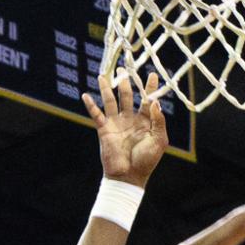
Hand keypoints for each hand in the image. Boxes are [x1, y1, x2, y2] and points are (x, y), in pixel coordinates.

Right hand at [83, 71, 168, 185]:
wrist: (129, 175)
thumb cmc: (147, 160)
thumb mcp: (159, 140)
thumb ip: (158, 121)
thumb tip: (155, 102)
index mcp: (145, 121)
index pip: (147, 100)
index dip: (149, 87)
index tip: (151, 74)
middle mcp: (130, 119)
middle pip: (127, 96)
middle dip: (125, 82)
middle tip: (124, 68)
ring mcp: (116, 123)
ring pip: (110, 101)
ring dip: (106, 88)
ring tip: (103, 75)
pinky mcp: (104, 129)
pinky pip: (96, 114)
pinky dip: (90, 105)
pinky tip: (85, 95)